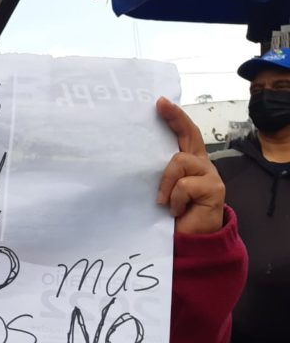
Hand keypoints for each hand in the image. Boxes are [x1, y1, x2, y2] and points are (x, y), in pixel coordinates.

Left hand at [156, 97, 224, 234]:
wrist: (188, 241)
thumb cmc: (169, 215)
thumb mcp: (158, 189)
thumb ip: (153, 172)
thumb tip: (127, 156)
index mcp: (187, 162)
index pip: (183, 133)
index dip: (174, 117)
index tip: (159, 102)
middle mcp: (200, 164)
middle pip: (190, 135)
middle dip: (175, 118)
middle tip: (160, 105)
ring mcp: (209, 176)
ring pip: (180, 161)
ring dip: (165, 181)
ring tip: (161, 200)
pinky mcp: (214, 190)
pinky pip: (185, 185)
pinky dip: (174, 198)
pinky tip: (174, 210)